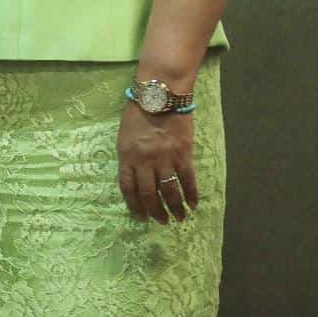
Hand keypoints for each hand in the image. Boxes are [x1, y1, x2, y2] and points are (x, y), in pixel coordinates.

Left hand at [117, 101, 197, 224]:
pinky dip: (191, 194)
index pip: (128, 188)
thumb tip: (135, 177)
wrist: (160, 94)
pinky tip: (193, 205)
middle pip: (149, 194)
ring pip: (169, 191)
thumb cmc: (138, 111)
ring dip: (174, 208)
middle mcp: (144, 161)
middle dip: (155, 212)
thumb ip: (129, 156)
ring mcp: (164, 159)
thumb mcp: (124, 134)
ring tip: (178, 218)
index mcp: (126, 156)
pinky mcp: (183, 154)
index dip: (134, 206)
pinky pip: (188, 180)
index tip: (140, 217)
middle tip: (161, 221)